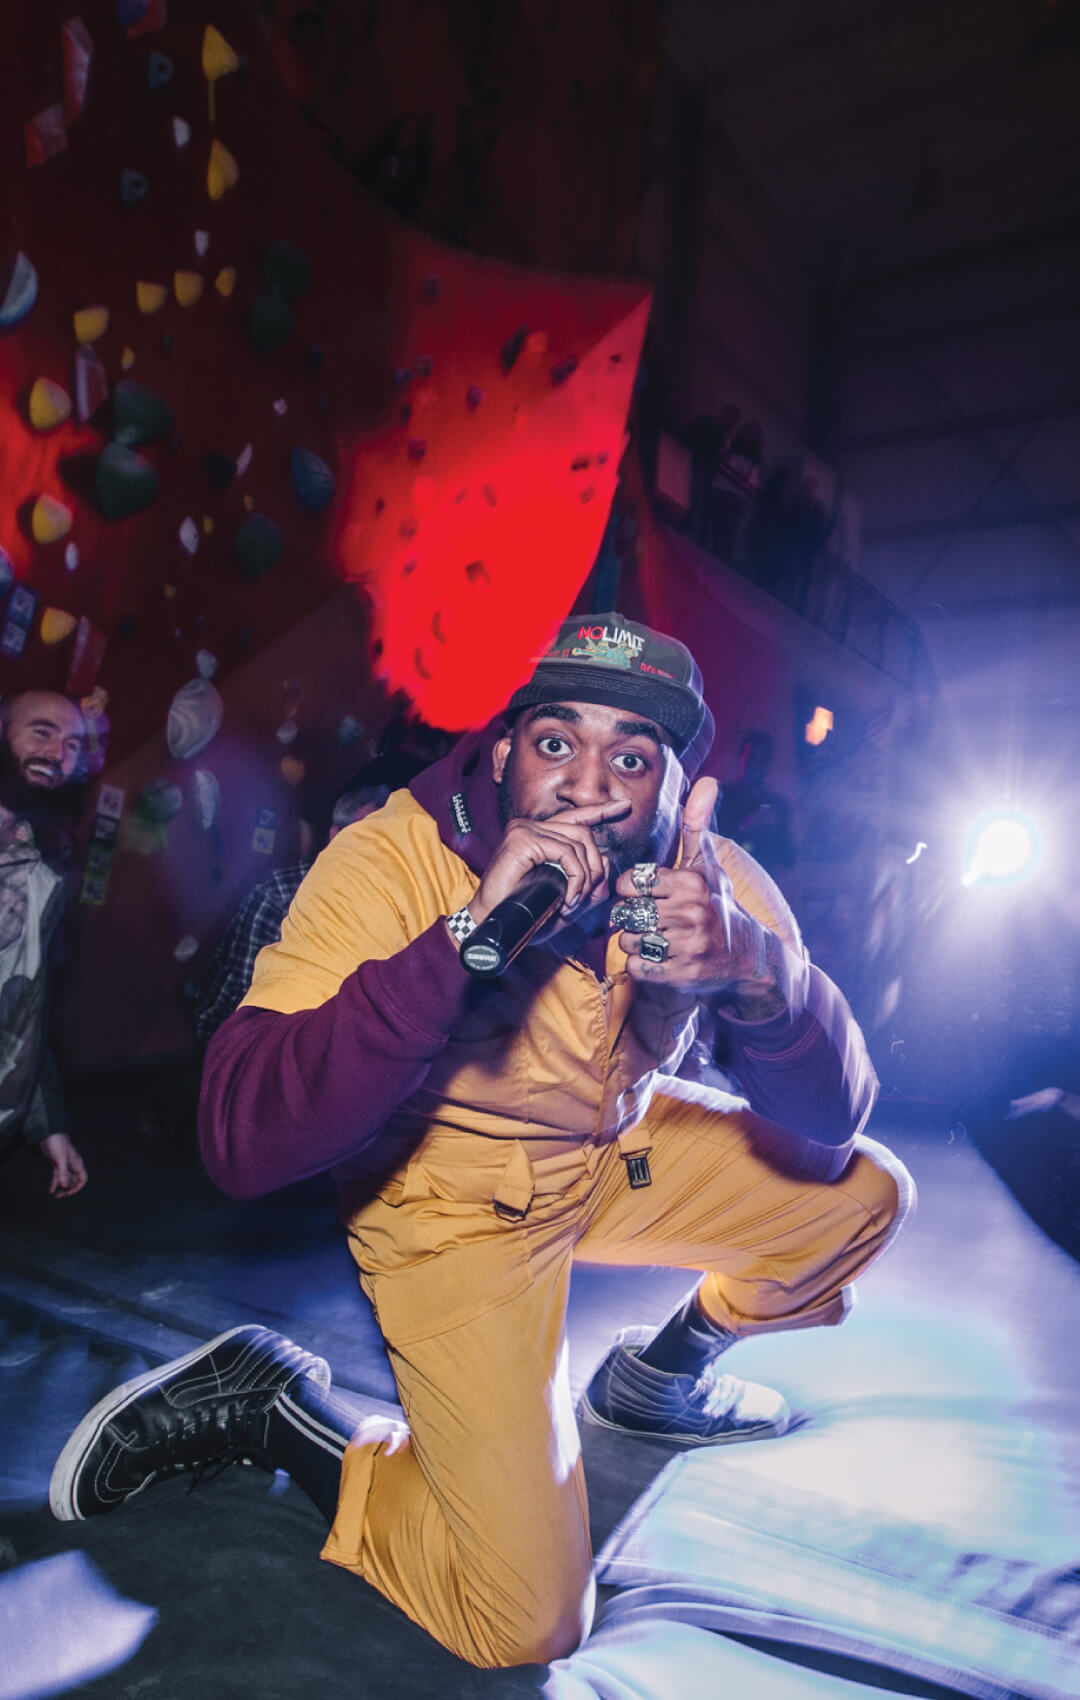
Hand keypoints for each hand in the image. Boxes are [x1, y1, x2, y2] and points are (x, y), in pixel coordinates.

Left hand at [39, 1133, 87, 1197]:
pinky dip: (54, 1184)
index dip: (77, 1187)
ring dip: (61, 1188)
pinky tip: (50, 1191)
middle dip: (67, 1189)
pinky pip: (57, 1176)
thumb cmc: (58, 1144)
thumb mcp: (61, 1159)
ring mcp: (64, 1165)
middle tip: (59, 1196)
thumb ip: (63, 1173)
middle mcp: (72, 1166)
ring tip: (55, 1196)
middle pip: (73, 1181)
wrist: (48, 1134)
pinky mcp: (56, 1164)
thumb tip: (65, 1186)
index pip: (82, 1178)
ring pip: (65, 1180)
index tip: (69, 1192)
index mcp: (77, 1164)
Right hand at [470, 800, 629, 928]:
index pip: (575, 817)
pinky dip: (575, 878)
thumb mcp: (565, 900)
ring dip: (585, 877)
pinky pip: (566, 853)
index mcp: (539, 835)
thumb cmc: (523, 913)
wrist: (492, 923)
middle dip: (595, 866)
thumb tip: (607, 865)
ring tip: (575, 902)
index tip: (623, 805)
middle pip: (583, 832)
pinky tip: (569, 899)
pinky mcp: (523, 840)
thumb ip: (587, 884)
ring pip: (578, 842)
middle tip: (588, 896)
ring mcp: (525, 830)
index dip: (601, 810)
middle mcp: (531, 826)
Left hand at [613, 777, 784, 1011]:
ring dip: (635, 942)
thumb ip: (698, 824)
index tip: (647, 895)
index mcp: (690, 883)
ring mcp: (687, 946)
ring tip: (657, 938)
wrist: (748, 956)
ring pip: (627, 941)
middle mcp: (691, 913)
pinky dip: (643, 966)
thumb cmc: (717, 903)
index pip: (629, 883)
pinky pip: (637, 968)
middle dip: (632, 918)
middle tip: (652, 919)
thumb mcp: (707, 864)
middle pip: (625, 914)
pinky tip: (661, 958)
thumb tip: (708, 779)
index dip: (630, 890)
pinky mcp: (682, 975)